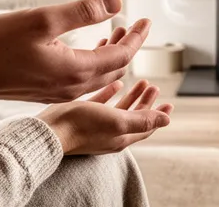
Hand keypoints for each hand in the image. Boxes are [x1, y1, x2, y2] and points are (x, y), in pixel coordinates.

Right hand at [0, 0, 148, 102]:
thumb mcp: (43, 19)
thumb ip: (83, 11)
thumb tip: (117, 2)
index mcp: (77, 69)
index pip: (122, 54)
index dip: (137, 36)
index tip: (147, 20)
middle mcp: (73, 86)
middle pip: (116, 67)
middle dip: (129, 45)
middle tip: (136, 25)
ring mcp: (60, 90)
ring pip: (100, 75)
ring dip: (112, 53)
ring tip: (117, 32)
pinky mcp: (48, 90)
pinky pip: (84, 79)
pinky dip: (95, 62)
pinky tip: (91, 48)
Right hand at [38, 79, 172, 154]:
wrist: (49, 130)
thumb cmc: (83, 126)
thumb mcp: (119, 122)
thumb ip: (143, 120)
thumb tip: (167, 120)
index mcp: (122, 136)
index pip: (147, 126)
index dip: (158, 114)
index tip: (169, 103)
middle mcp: (110, 133)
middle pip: (134, 116)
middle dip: (145, 101)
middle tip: (153, 86)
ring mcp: (96, 126)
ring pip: (119, 109)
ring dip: (131, 96)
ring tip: (140, 81)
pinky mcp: (81, 116)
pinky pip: (101, 104)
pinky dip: (110, 93)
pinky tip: (115, 83)